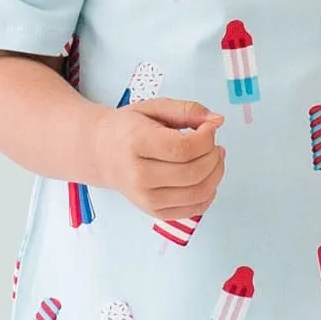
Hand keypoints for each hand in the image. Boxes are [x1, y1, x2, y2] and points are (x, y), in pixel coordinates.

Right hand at [104, 98, 225, 216]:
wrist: (102, 152)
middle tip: (213, 144)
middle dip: (213, 156)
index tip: (209, 128)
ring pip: (197, 193)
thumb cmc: (127, 129)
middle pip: (193, 172)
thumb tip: (217, 120)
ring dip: (215, 174)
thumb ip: (187, 110)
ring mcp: (146, 198)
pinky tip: (207, 177)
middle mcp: (138, 175)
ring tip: (213, 158)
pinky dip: (209, 193)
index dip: (206, 139)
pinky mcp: (154, 211)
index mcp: (135, 144)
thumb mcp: (153, 108)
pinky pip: (193, 209)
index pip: (182, 149)